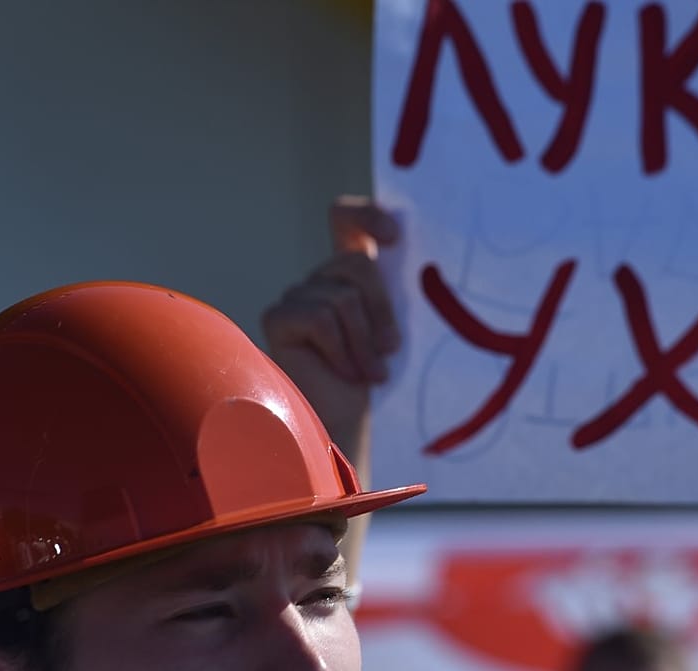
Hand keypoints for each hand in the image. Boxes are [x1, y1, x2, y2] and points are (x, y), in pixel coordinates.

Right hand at [262, 197, 400, 446]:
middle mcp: (322, 280)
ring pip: (341, 297)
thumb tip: (418, 263)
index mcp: (353, 275)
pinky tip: (345, 375)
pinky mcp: (279, 318)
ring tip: (370, 373)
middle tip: (391, 349)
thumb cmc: (380, 382)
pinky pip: (319, 318)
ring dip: (364, 342)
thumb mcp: (398, 329)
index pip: (348, 220)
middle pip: (356, 263)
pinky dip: (341, 351)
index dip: (367, 215)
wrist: (349, 426)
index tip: (393, 239)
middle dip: (382, 309)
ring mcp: (297, 297)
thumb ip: (400, 293)